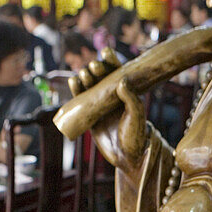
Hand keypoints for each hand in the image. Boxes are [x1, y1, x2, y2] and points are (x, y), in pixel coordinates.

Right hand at [68, 49, 146, 168]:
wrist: (127, 158)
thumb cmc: (137, 136)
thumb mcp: (137, 115)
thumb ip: (131, 98)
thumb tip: (122, 81)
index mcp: (125, 92)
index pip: (116, 70)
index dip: (109, 60)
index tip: (106, 54)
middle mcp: (111, 96)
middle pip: (99, 75)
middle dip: (95, 68)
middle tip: (95, 69)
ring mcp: (99, 105)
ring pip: (88, 85)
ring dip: (84, 77)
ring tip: (83, 76)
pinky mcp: (89, 116)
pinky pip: (79, 100)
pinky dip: (75, 90)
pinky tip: (73, 82)